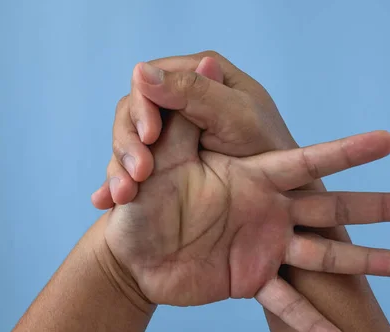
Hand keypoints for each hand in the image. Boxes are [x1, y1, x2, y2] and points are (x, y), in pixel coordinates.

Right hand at [91, 51, 304, 207]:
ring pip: (129, 139)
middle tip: (138, 173)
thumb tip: (140, 71)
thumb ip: (194, 91)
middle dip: (128, 141)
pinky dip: (118, 183)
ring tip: (119, 196)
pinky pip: (132, 165)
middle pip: (134, 110)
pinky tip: (106, 202)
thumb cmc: (269, 152)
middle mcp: (182, 100)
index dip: (144, 106)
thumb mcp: (236, 118)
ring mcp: (171, 131)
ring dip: (118, 165)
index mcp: (202, 78)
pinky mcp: (164, 158)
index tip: (149, 137)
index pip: (153, 79)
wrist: (283, 195)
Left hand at [104, 121, 389, 331]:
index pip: (307, 162)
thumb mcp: (164, 159)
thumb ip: (186, 119)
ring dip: (368, 262)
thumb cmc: (144, 200)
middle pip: (333, 209)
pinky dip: (316, 326)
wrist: (132, 252)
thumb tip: (199, 66)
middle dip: (379, 207)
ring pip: (325, 256)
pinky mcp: (250, 282)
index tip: (388, 142)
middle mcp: (268, 212)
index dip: (347, 152)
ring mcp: (264, 249)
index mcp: (253, 179)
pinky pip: (288, 306)